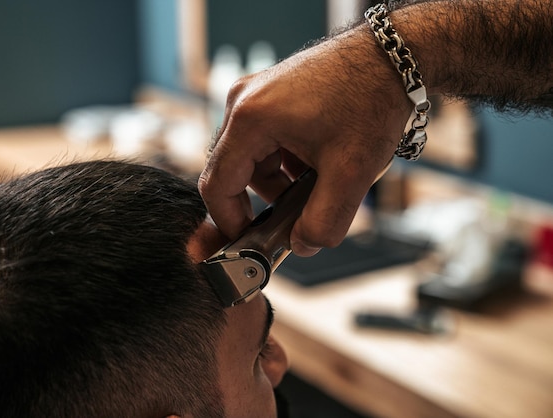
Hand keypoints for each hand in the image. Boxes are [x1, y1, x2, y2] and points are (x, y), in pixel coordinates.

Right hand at [199, 26, 411, 255]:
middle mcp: (244, 102)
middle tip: (298, 215)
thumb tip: (303, 245)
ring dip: (279, 181)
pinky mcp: (271, 94)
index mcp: (251, 118)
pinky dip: (286, 160)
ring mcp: (256, 94)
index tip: (249, 240)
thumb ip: (324, 221)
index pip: (216, 184)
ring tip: (319, 182)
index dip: (229, 220)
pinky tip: (317, 163)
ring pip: (252, 158)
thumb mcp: (350, 172)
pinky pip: (265, 140)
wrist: (393, 57)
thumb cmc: (371, 97)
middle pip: (234, 172)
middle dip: (265, 199)